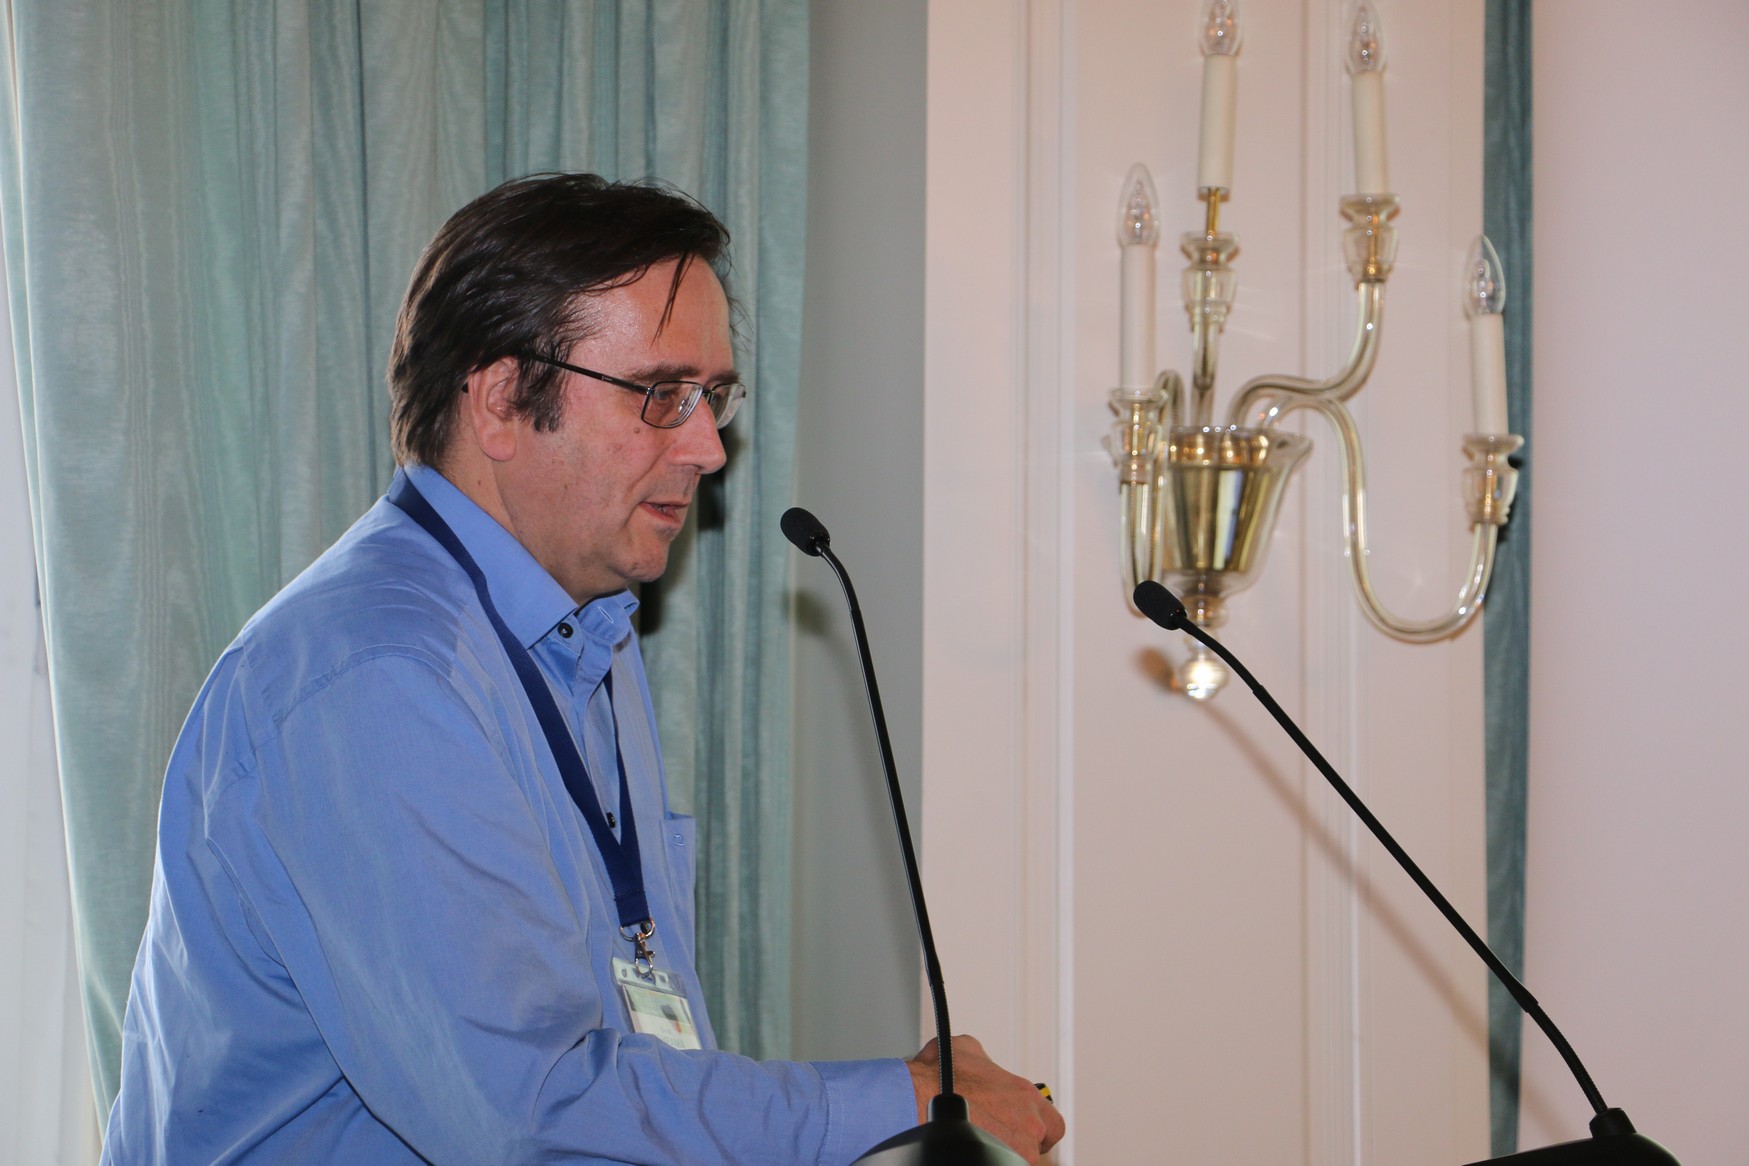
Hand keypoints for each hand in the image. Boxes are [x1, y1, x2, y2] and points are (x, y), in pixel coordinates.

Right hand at [906, 1035, 1064, 1163]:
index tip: (1023, 1129)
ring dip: (1001, 1152)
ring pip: (1018, 1158)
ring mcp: (1017, 1150)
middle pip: (1037, 1145)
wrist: (917, 1100)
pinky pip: (998, 1163)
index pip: (1052, 1122)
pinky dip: (986, 1158)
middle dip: (1020, 1143)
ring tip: (976, 1145)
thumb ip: (984, 1060)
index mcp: (1025, 1095)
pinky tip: (970, 1151)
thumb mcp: (965, 1048)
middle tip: (998, 1140)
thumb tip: (979, 1061)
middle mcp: (1029, 1124)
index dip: (1038, 1128)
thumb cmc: (937, 1077)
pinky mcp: (997, 1163)